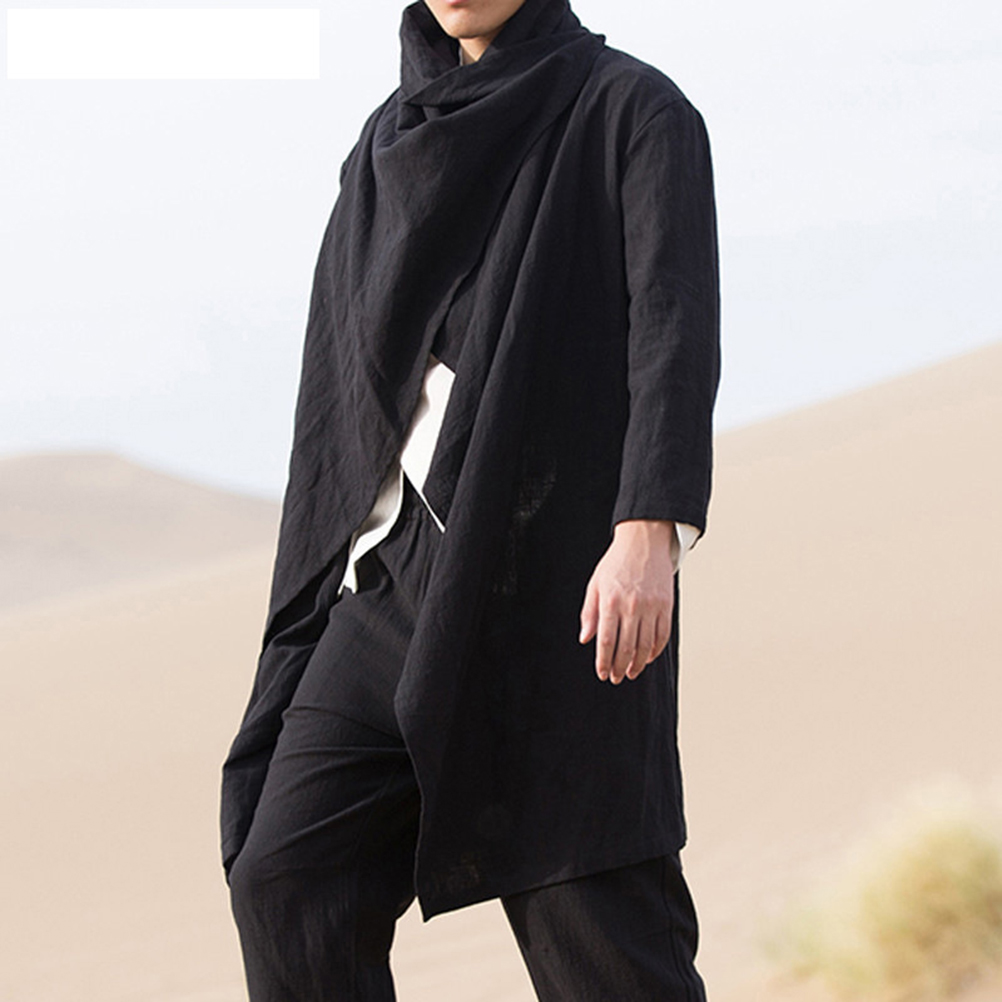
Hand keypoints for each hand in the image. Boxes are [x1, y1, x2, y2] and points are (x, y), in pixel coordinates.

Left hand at [578, 519, 675, 683]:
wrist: (643, 542)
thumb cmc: (615, 564)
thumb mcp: (595, 585)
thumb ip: (589, 613)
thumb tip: (585, 639)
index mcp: (610, 601)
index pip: (606, 640)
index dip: (603, 661)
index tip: (602, 674)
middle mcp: (631, 605)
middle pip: (626, 647)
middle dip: (619, 667)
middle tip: (615, 678)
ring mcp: (651, 606)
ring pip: (646, 645)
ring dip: (638, 663)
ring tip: (630, 673)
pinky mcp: (666, 605)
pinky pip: (662, 635)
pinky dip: (655, 650)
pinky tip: (648, 658)